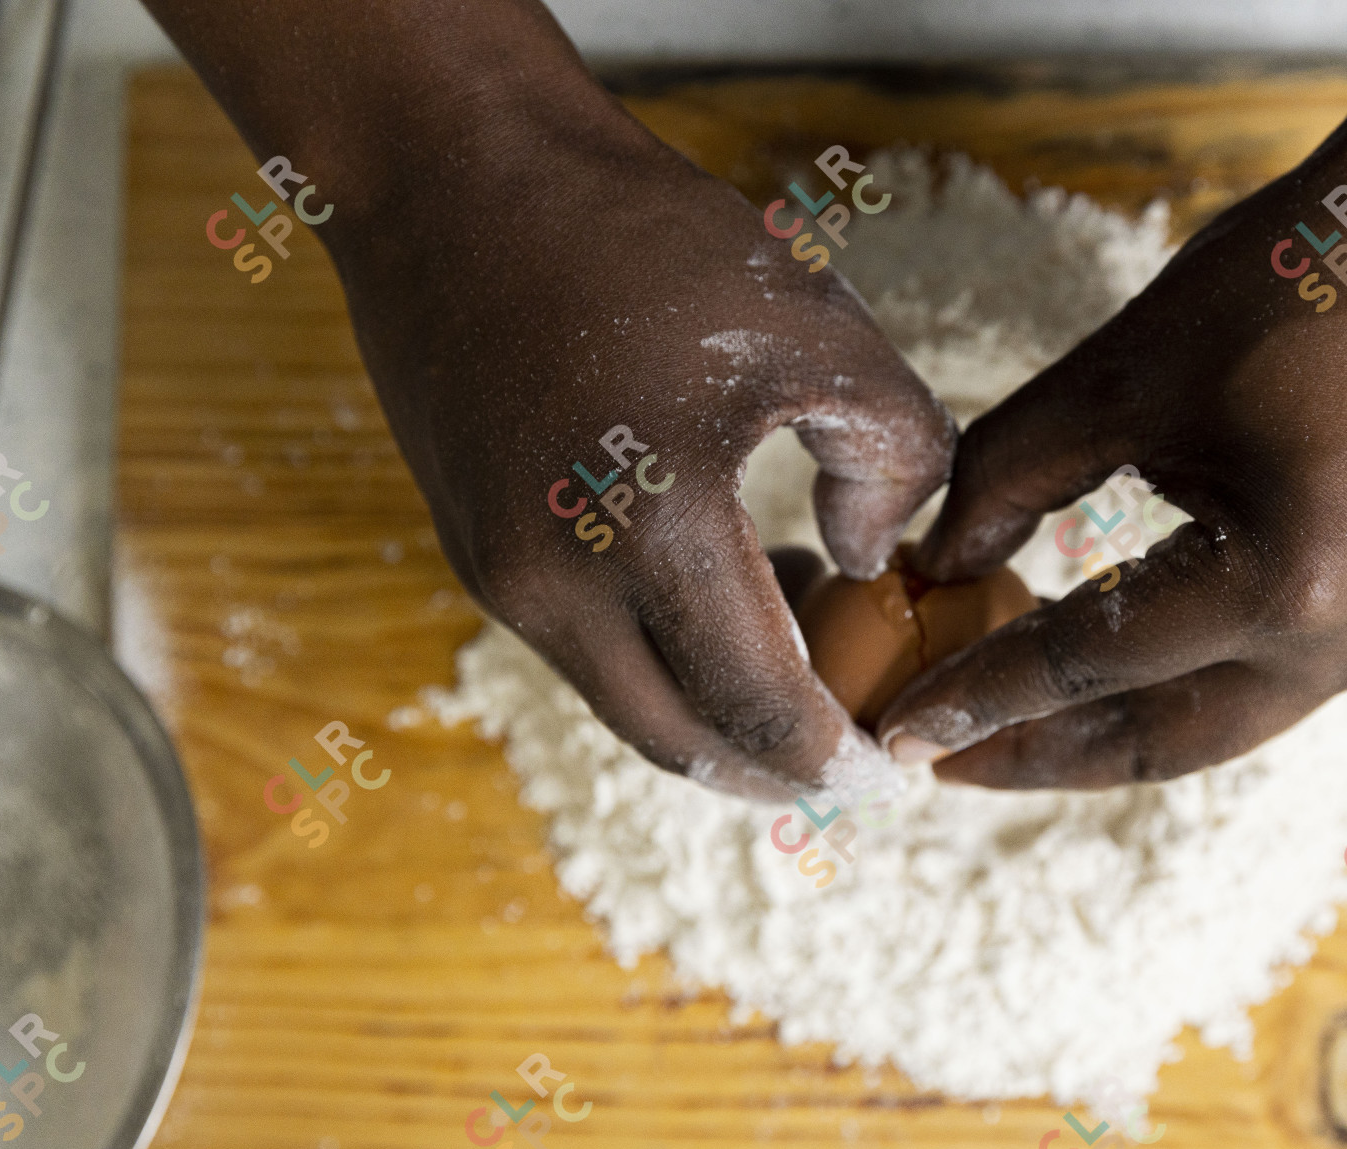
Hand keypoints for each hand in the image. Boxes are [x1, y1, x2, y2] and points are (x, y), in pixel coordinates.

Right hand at [313, 37, 951, 799]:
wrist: (452, 172)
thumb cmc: (640, 237)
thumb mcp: (818, 325)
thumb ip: (892, 456)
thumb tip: (868, 562)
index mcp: (646, 535)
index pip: (758, 710)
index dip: (836, 760)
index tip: (894, 779)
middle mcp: (555, 585)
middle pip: (681, 742)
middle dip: (776, 770)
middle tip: (854, 759)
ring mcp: (501, 576)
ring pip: (628, 699)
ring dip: (722, 705)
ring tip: (809, 641)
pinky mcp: (476, 551)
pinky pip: (586, 646)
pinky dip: (666, 651)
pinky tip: (732, 586)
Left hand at [874, 147, 1346, 787]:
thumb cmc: (1302, 277)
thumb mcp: (1124, 372)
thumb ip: (1010, 475)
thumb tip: (934, 563)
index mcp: (1283, 585)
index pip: (1088, 665)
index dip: (978, 695)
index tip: (895, 733)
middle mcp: (1345, 640)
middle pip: (1159, 739)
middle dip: (1040, 753)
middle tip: (936, 757)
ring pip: (1213, 720)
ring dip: (1107, 726)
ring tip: (1005, 724)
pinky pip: (1261, 675)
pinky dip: (1172, 678)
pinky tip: (1102, 663)